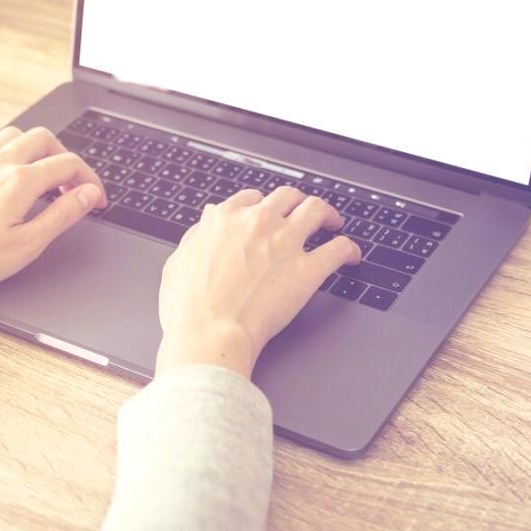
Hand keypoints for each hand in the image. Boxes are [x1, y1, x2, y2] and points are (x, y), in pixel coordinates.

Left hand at [0, 125, 106, 312]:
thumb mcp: (27, 244)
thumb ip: (63, 214)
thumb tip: (88, 194)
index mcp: (19, 181)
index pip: (68, 164)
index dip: (90, 180)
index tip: (96, 199)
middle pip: (44, 139)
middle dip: (66, 158)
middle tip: (72, 186)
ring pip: (15, 135)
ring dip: (37, 149)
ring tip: (43, 177)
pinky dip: (11, 154)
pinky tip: (9, 180)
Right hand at [156, 187, 361, 378]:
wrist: (210, 333)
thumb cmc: (189, 307)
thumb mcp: (179, 261)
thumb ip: (197, 235)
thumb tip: (208, 221)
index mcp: (225, 219)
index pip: (250, 198)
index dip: (262, 203)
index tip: (268, 212)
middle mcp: (258, 222)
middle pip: (287, 197)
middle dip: (296, 202)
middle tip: (302, 212)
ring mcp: (285, 243)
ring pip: (317, 210)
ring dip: (328, 214)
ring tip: (333, 222)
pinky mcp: (308, 269)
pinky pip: (338, 249)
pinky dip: (349, 249)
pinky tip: (351, 255)